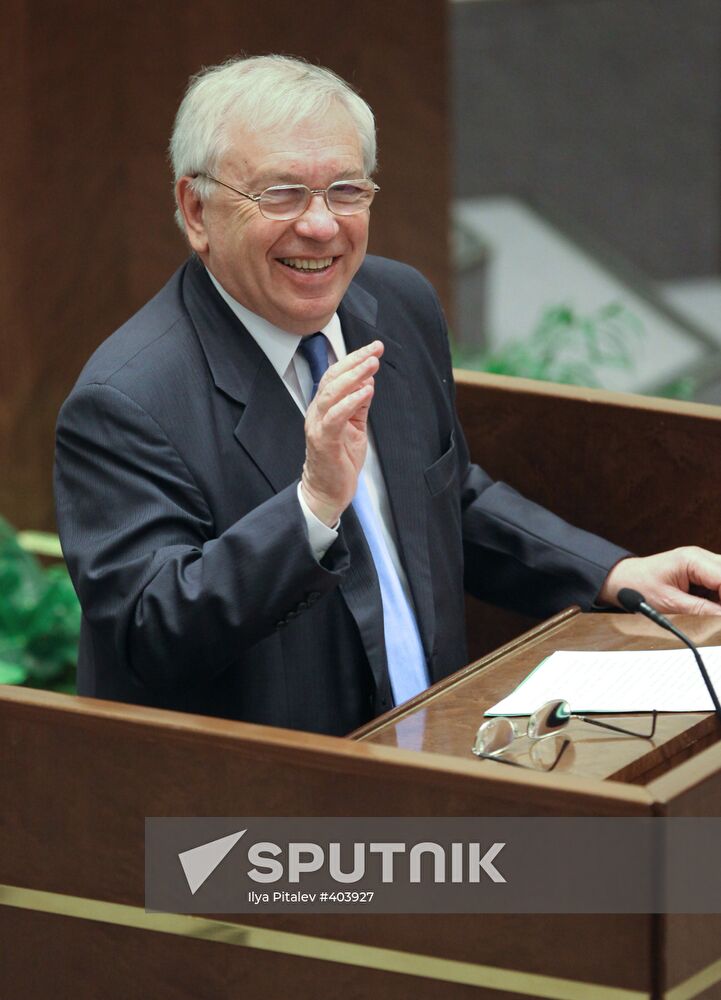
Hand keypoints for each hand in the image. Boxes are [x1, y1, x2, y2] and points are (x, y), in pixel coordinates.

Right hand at [300, 340, 383, 525]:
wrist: (328, 491)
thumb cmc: (340, 459)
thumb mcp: (355, 426)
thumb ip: (359, 404)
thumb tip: (368, 380)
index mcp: (324, 407)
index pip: (336, 375)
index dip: (354, 359)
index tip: (374, 347)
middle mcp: (317, 412)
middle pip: (332, 378)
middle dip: (354, 361)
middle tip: (375, 349)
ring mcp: (317, 425)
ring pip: (331, 393)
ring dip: (353, 377)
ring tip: (372, 365)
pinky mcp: (323, 441)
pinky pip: (335, 417)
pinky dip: (350, 402)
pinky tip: (365, 391)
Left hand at [599, 546, 720, 615]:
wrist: (623, 580)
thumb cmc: (639, 586)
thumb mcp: (671, 603)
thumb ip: (701, 610)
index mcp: (692, 559)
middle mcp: (700, 556)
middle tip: (716, 613)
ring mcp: (701, 562)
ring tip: (712, 611)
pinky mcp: (700, 570)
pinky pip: (718, 581)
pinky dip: (718, 595)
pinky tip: (711, 607)